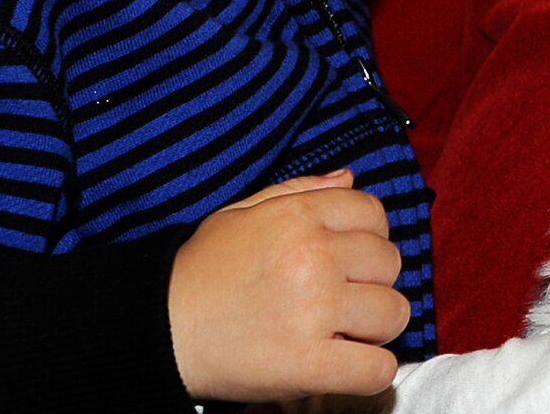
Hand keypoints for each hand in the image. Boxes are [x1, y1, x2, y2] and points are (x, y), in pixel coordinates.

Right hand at [168, 170, 410, 401]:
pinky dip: (369, 371)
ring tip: (341, 333)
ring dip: (375, 328)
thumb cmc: (199, 273)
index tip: (349, 261)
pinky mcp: (308, 365)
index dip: (368, 239)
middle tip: (340, 300)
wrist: (156, 331)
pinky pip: (377, 368)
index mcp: (298, 217)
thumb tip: (349, 178)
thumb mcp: (241, 214)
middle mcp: (313, 257)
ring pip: (394, 313)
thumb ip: (300, 191)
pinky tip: (345, 365)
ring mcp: (314, 311)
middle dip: (371, 283)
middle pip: (390, 263)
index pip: (374, 214)